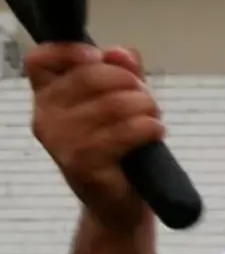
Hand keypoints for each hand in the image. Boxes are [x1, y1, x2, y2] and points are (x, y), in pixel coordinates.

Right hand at [25, 43, 163, 230]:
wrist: (118, 203)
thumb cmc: (118, 149)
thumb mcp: (122, 102)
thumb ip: (122, 72)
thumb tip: (120, 52)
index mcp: (48, 97)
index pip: (40, 59)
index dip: (70, 50)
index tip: (99, 57)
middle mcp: (46, 118)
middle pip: (90, 75)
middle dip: (131, 82)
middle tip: (147, 99)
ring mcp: (61, 142)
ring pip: (113, 103)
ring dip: (145, 106)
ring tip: (153, 117)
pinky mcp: (82, 163)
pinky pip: (124, 131)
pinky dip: (149, 127)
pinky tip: (155, 132)